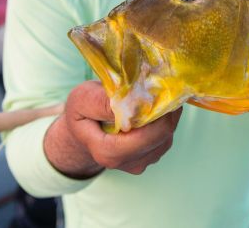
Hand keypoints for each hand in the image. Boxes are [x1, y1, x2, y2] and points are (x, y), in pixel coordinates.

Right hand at [43, 80, 181, 178]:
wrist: (82, 130)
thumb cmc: (81, 113)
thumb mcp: (82, 99)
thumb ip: (103, 102)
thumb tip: (130, 103)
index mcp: (108, 152)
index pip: (147, 135)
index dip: (158, 112)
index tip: (158, 89)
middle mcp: (126, 162)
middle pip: (161, 136)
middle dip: (165, 111)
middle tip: (162, 87)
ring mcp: (140, 162)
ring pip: (167, 136)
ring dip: (166, 116)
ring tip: (155, 97)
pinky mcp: (150, 157)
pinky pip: (166, 137)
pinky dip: (165, 121)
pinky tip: (153, 109)